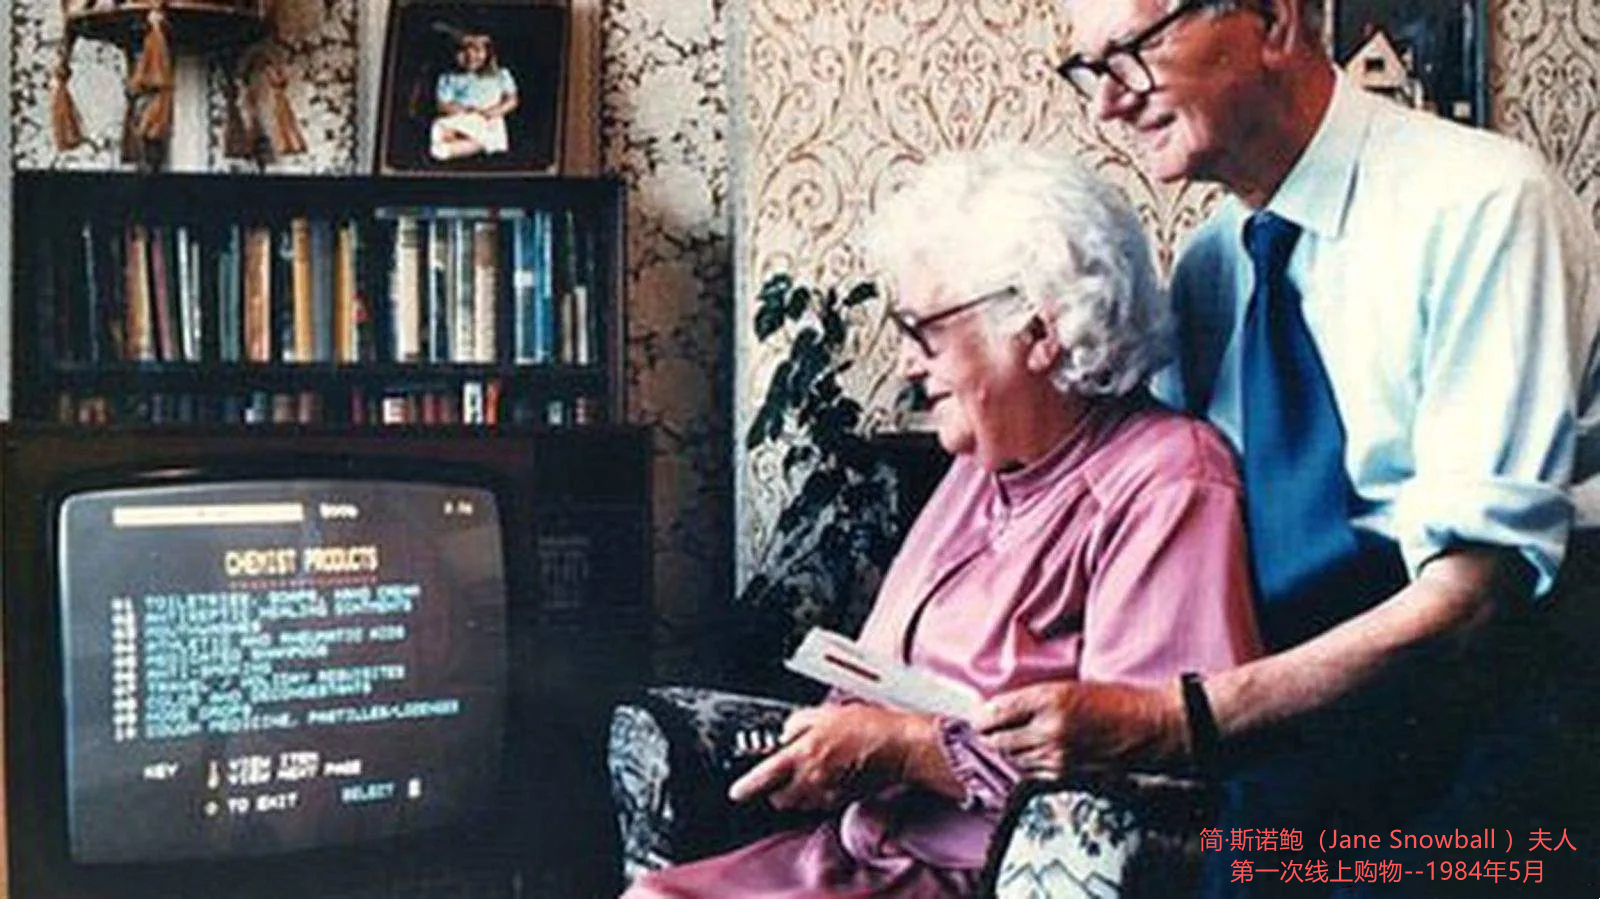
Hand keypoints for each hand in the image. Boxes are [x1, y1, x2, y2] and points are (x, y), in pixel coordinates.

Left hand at [727, 705, 927, 810]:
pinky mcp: (840, 801)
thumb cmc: (867, 728)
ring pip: (796, 804)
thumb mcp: (824, 713)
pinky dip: (814, 795)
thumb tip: (786, 733)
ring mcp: (826, 795)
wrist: (898, 747)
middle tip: (779, 773)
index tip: (737, 791)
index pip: (762, 779)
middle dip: (773, 789)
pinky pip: (817, 804)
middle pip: (777, 798)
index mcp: (802, 756)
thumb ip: (797, 724)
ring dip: (794, 793)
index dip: (745, 787)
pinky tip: (826, 777)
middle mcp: (811, 781)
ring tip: (806, 772)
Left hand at [974, 680, 1186, 778]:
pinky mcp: (1067, 776)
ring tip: (1014, 738)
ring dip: (1009, 750)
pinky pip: (1031, 772)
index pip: (995, 712)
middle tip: (990, 728)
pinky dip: (1027, 764)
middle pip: (997, 740)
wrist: (1153, 727)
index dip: (982, 715)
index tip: (980, 714)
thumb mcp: (1071, 685)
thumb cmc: (1117, 700)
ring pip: (1012, 758)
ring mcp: (1058, 757)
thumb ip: (1034, 698)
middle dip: (990, 734)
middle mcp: (1050, 730)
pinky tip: (1035, 752)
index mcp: (1050, 699)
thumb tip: (998, 707)